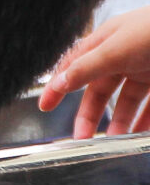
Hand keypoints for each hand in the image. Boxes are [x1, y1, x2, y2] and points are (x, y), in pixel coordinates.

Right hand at [42, 6, 149, 136]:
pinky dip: (147, 122)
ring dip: (122, 122)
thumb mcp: (115, 49)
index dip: (59, 87)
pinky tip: (142, 135)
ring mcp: (147, 70)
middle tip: (84, 138)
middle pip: (102, 90)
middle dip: (92, 114)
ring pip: (129, 102)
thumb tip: (57, 83)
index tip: (45, 107)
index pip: (75, 67)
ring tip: (117, 140)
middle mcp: (124, 57)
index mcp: (106, 43)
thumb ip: (86, 68)